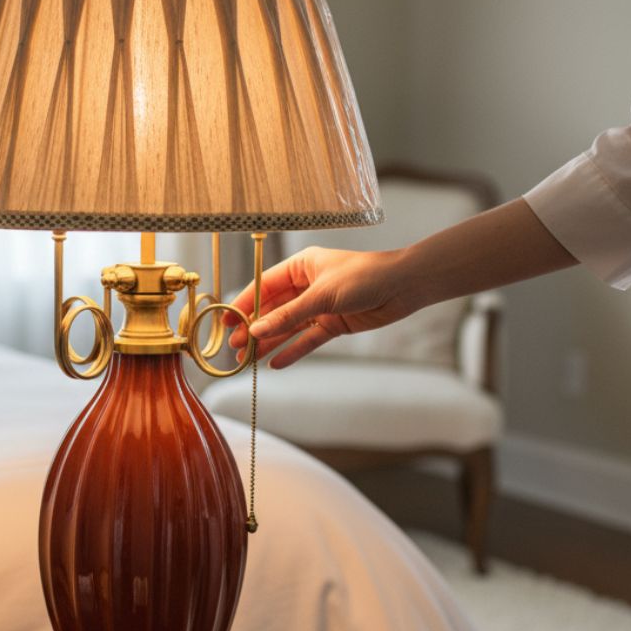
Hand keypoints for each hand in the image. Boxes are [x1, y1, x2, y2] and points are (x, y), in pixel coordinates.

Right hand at [226, 246, 419, 367]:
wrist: (404, 286)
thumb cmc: (365, 276)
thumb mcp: (322, 295)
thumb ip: (288, 315)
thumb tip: (256, 330)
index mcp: (300, 266)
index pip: (263, 286)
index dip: (243, 305)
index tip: (226, 321)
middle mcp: (306, 286)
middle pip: (273, 309)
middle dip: (254, 328)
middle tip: (235, 348)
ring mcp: (319, 306)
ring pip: (287, 327)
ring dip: (268, 342)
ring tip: (247, 360)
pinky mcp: (333, 323)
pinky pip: (307, 339)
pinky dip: (292, 351)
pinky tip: (275, 363)